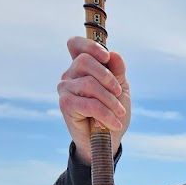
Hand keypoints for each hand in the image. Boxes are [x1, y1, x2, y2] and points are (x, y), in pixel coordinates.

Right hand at [57, 36, 131, 164]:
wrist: (109, 139)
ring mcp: (65, 89)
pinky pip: (89, 103)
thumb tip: (114, 54)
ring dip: (110, 100)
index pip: (75, 45)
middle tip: (118, 93)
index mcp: (82, 66)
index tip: (106, 57)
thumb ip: (117, 71)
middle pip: (85, 61)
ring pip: (89, 84)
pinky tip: (114, 123)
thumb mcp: (120, 89)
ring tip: (119, 113)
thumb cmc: (113, 111)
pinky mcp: (65, 105)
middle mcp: (70, 75)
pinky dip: (106, 114)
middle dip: (107, 77)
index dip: (89, 45)